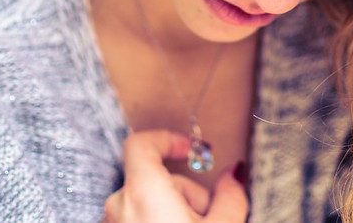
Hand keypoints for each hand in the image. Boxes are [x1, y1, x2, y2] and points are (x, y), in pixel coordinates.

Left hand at [102, 130, 248, 222]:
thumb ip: (230, 195)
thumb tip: (234, 174)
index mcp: (142, 192)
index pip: (140, 143)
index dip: (168, 139)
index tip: (190, 148)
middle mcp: (118, 205)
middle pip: (154, 179)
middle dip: (187, 193)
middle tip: (210, 218)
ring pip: (146, 201)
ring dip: (173, 211)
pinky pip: (135, 218)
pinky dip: (156, 222)